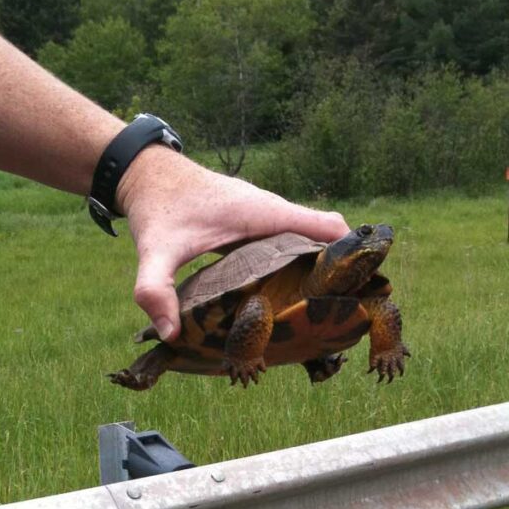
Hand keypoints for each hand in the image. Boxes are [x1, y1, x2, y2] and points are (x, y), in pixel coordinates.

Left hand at [115, 146, 348, 340]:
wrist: (148, 174)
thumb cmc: (157, 208)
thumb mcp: (154, 250)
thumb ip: (156, 289)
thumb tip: (171, 334)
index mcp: (264, 212)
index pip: (327, 227)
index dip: (350, 256)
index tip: (360, 292)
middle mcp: (274, 212)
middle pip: (326, 240)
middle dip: (341, 273)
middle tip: (348, 315)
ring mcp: (267, 218)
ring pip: (310, 243)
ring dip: (322, 272)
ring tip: (329, 314)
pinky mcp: (258, 226)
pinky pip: (293, 245)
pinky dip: (302, 267)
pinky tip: (295, 299)